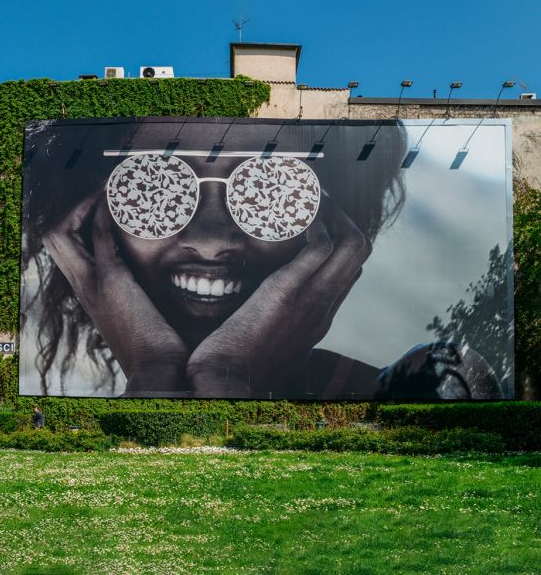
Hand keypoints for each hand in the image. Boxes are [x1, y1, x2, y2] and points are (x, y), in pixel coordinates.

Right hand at [42, 190, 188, 394]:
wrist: (156, 368)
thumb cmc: (152, 345)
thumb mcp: (134, 316)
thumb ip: (130, 296)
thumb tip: (144, 286)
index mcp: (87, 293)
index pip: (66, 251)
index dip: (77, 225)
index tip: (101, 209)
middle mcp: (82, 287)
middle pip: (53, 239)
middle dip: (73, 210)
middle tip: (101, 195)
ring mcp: (92, 283)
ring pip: (61, 234)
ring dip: (83, 206)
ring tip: (108, 191)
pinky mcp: (111, 280)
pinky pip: (99, 236)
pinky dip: (104, 214)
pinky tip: (120, 202)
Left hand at [186, 209, 370, 396]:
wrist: (223, 385)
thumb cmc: (238, 364)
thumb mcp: (267, 343)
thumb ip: (276, 322)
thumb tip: (267, 308)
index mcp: (319, 317)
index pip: (349, 270)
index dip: (340, 241)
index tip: (319, 221)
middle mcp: (324, 306)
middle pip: (360, 252)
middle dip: (343, 219)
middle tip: (317, 200)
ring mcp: (312, 299)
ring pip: (353, 244)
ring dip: (335, 214)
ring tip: (310, 198)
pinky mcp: (288, 291)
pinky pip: (321, 246)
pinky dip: (315, 223)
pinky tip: (293, 214)